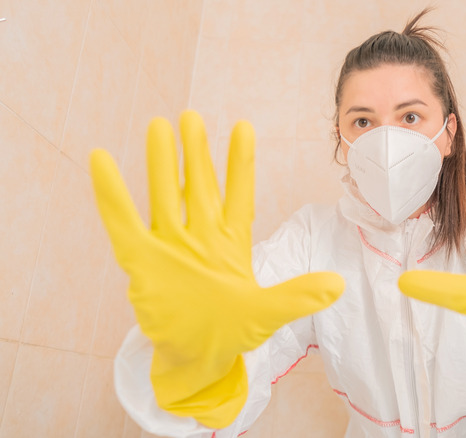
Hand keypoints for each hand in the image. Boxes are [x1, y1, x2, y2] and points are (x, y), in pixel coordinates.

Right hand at [90, 111, 343, 426]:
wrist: (195, 357)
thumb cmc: (232, 331)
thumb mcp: (268, 313)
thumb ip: (298, 296)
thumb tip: (339, 284)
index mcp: (232, 242)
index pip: (238, 194)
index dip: (240, 163)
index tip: (243, 126)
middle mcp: (201, 236)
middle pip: (199, 186)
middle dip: (197, 153)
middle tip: (191, 116)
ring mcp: (170, 245)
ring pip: (164, 195)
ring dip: (161, 163)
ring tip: (158, 126)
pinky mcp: (141, 260)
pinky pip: (123, 221)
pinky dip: (112, 194)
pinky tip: (101, 159)